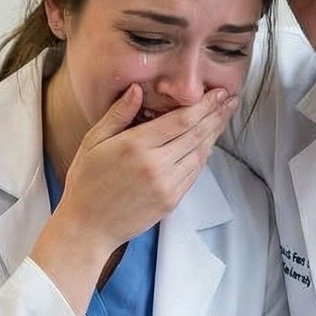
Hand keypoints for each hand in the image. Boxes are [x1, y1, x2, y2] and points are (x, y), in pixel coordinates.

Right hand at [58, 85, 236, 249]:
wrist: (88, 227)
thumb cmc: (86, 182)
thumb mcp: (93, 142)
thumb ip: (118, 114)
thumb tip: (137, 89)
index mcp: (135, 146)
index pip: (180, 120)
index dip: (203, 105)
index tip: (217, 92)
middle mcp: (155, 165)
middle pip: (196, 134)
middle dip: (216, 115)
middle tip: (230, 100)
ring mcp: (166, 186)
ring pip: (199, 154)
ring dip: (214, 134)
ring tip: (223, 117)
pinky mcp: (171, 201)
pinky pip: (194, 174)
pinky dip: (204, 156)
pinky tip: (208, 144)